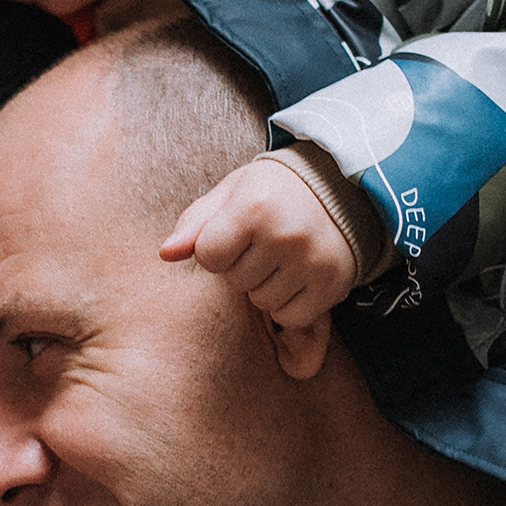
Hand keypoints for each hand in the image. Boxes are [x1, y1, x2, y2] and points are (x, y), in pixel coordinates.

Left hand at [161, 157, 354, 377]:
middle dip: (243, 266)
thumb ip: (195, 223)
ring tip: (283, 257)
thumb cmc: (273, 191)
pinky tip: (299, 275)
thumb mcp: (232, 193)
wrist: (340, 187)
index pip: (208, 257)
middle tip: (265, 242)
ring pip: (262, 302)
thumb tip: (166, 254)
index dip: (216, 249)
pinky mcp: (332, 283)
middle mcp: (285, 235)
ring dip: (266, 286)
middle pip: (235, 281)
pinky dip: (290, 303)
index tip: (236, 232)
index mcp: (253, 207)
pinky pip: (291, 317)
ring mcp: (312, 261)